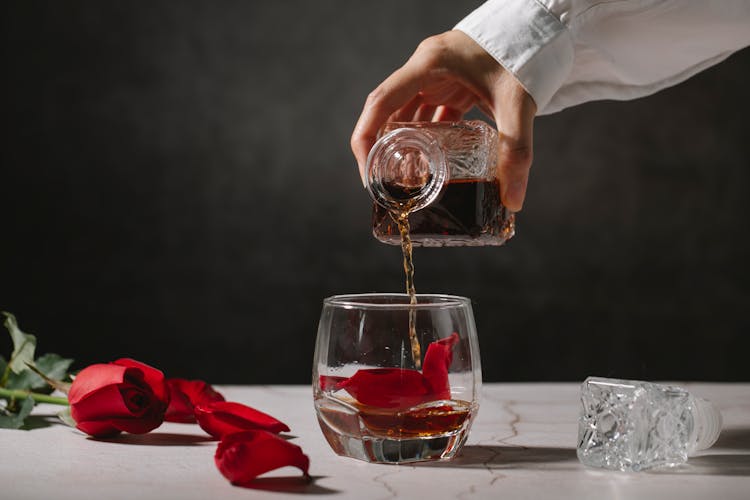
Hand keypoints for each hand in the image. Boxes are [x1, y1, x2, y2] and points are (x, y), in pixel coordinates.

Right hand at [351, 30, 535, 211]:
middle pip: (387, 111)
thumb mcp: (517, 104)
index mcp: (429, 64)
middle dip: (381, 148)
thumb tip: (513, 200)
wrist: (539, 33)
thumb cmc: (523, 55)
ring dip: (403, 145)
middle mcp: (424, 69)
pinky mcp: (449, 85)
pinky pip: (427, 114)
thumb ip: (516, 151)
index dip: (366, 138)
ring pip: (406, 114)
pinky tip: (429, 163)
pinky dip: (425, 139)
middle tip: (384, 183)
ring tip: (404, 179)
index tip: (368, 172)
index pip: (381, 102)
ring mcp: (435, 76)